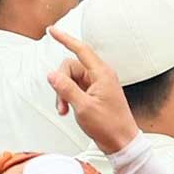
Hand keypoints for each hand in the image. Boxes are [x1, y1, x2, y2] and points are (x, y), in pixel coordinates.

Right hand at [46, 26, 141, 154]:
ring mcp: (97, 84)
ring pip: (70, 78)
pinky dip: (68, 97)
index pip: (81, 50)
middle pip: (70, 67)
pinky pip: (75, 88)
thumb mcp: (83, 107)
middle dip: (60, 83)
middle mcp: (100, 76)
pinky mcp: (94, 93)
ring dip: (63, 93)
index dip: (65, 39)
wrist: (121, 142)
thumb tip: (51, 74)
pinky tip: (69, 110)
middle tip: (61, 104)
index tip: (52, 30)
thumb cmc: (110, 126)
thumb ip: (66, 89)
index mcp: (102, 74)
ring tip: (64, 110)